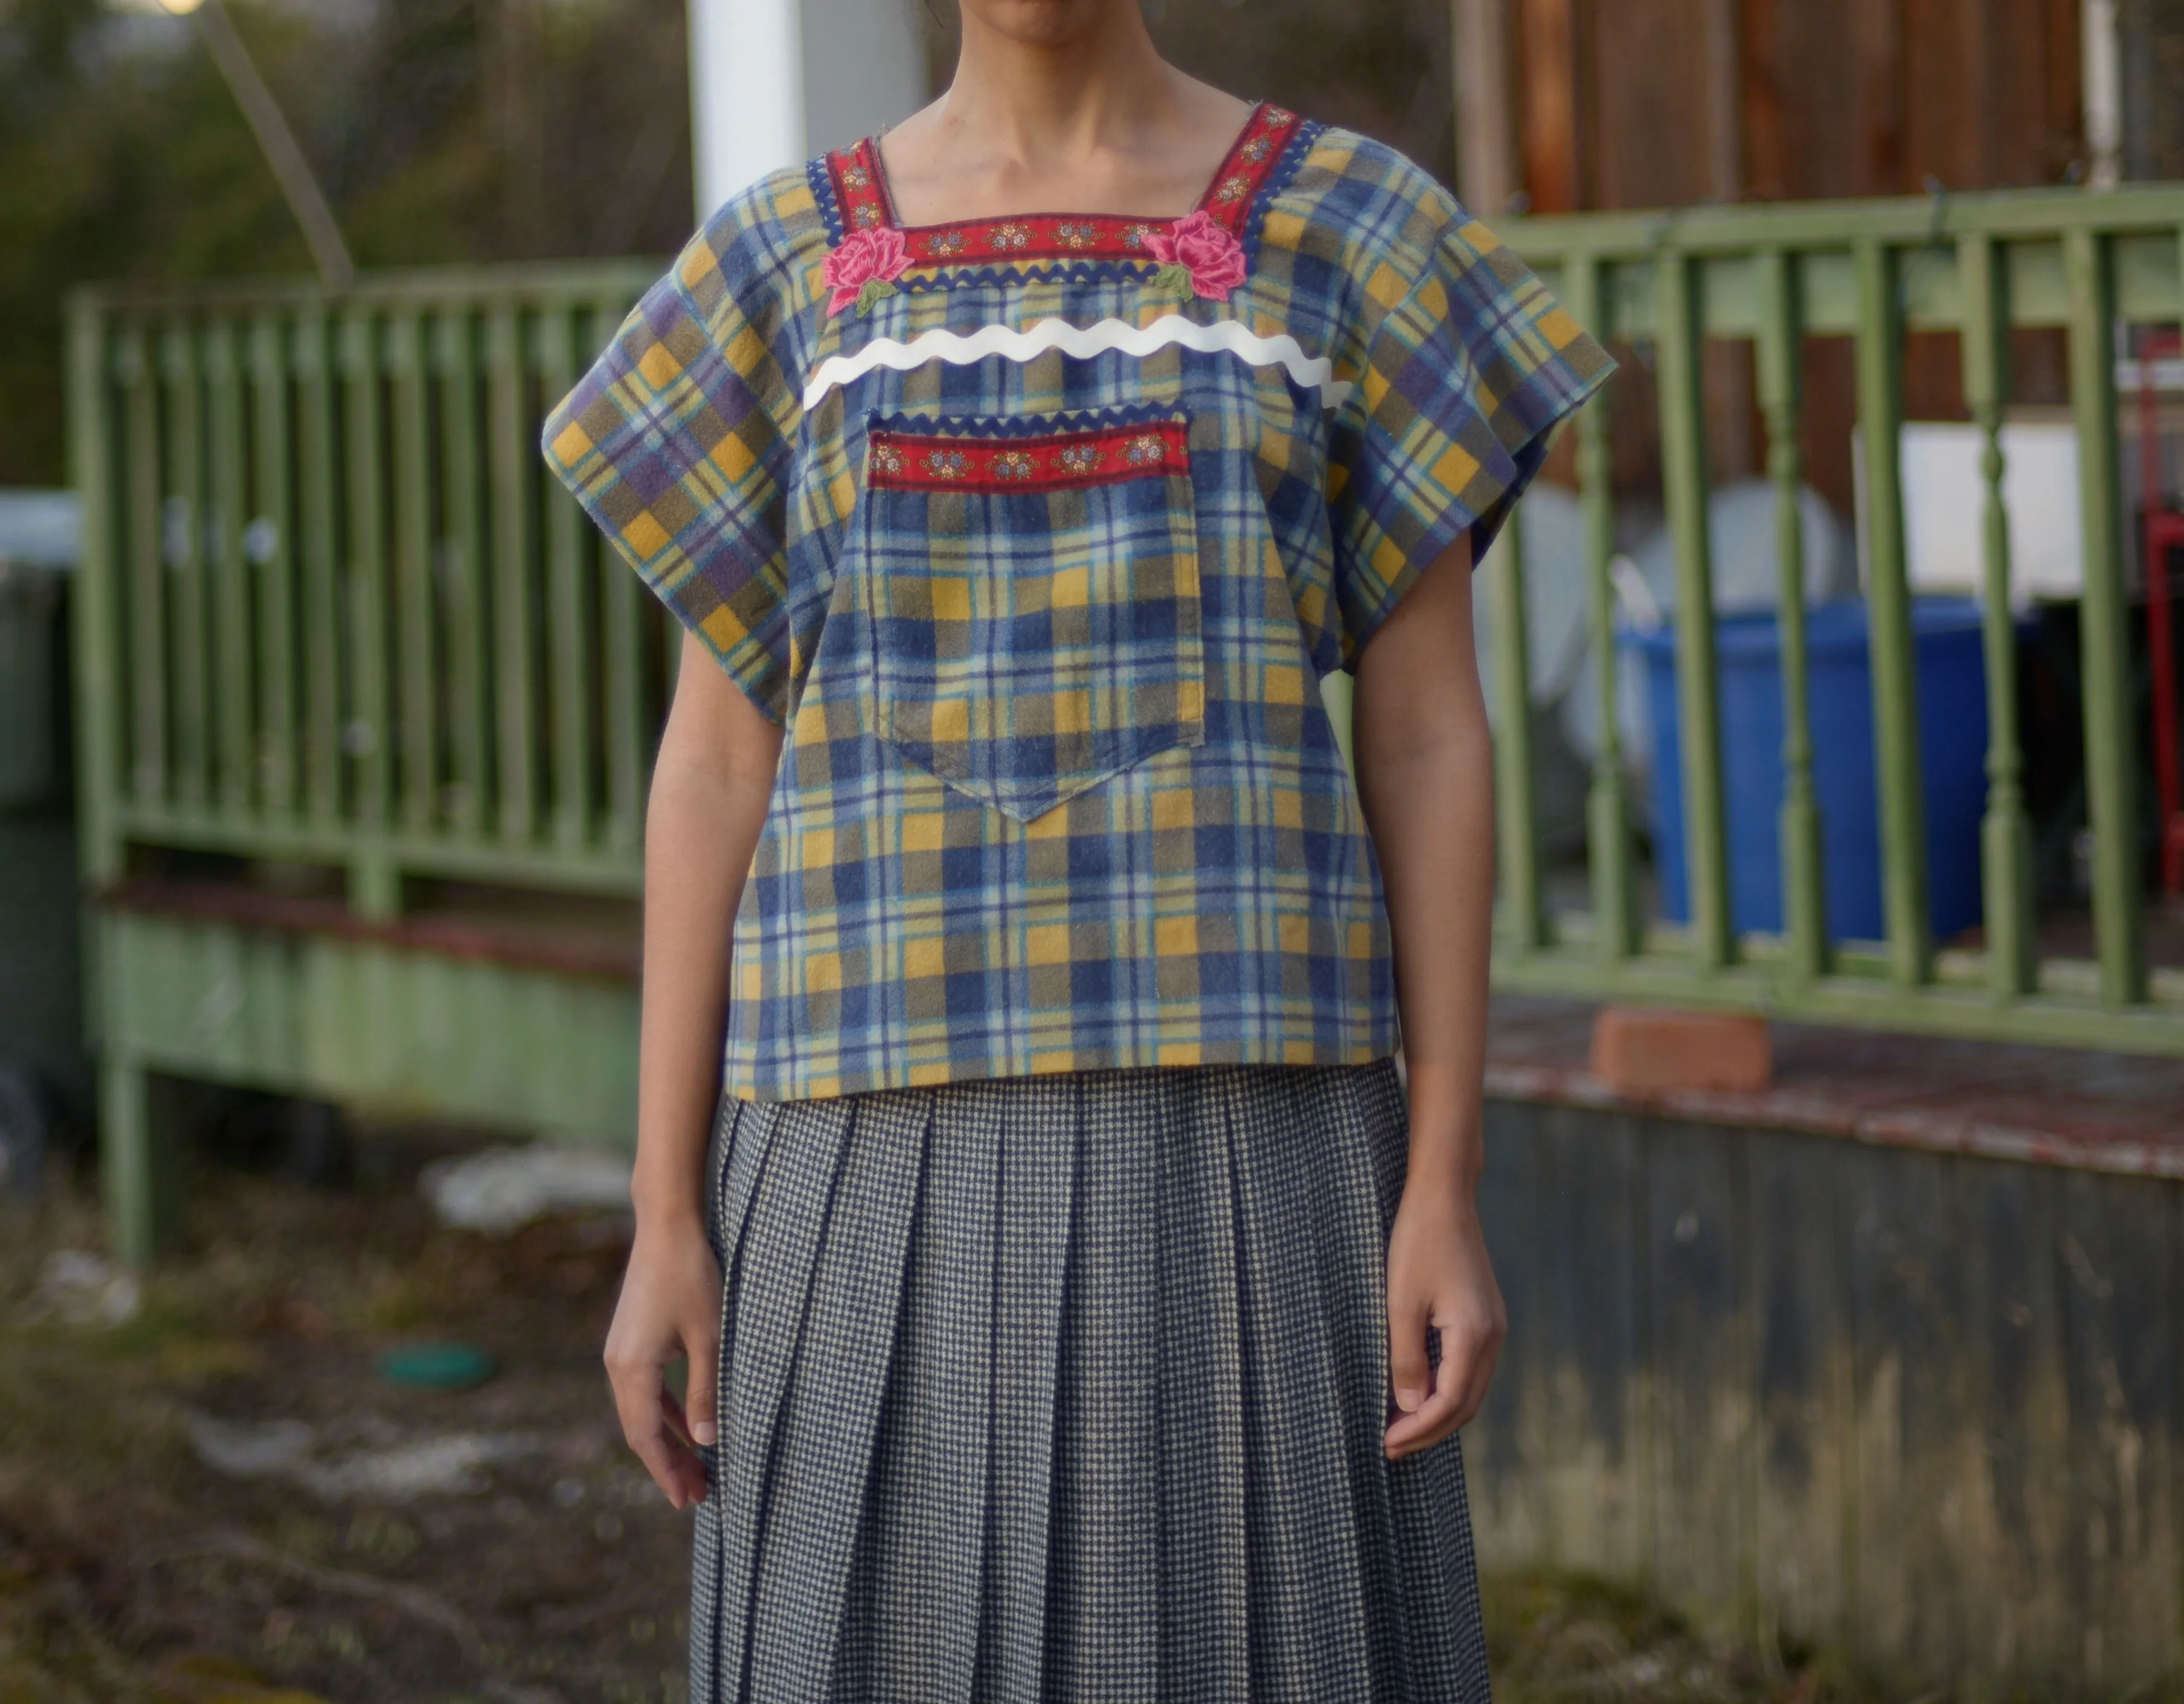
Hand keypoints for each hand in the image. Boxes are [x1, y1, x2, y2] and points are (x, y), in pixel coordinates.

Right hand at [602, 1214, 723, 1509]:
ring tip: (699, 1469)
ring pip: (644, 1410)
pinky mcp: (633, 1338)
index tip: (687, 1500)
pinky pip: (648, 1388)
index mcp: (632, 1369)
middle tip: (699, 1495)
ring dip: (671, 1439)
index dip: (667, 1471)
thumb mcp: (709, 1337)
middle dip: (670, 1463)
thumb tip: (709, 1441)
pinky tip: (691, 1426)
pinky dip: (668, 1411)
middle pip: (642, 1430)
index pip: (646, 1436)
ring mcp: (622, 1351)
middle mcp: (618, 1364)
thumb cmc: (692, 1277)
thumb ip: (706, 1391)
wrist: (667, 1225)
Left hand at [1383, 1169, 1505, 1459]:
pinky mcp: (1485, 1315)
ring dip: (1438, 1411)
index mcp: (1474, 1335)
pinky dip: (1446, 1387)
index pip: (1450, 1403)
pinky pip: (1469, 1366)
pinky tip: (1418, 1389)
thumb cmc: (1417, 1244)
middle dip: (1430, 1429)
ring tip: (1400, 1425)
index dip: (1419, 1429)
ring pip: (1470, 1388)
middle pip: (1466, 1404)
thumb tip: (1409, 1407)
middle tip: (1391, 1445)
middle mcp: (1492, 1336)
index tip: (1387, 1445)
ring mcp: (1493, 1325)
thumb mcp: (1400, 1304)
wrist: (1444, 1197)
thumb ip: (1405, 1359)